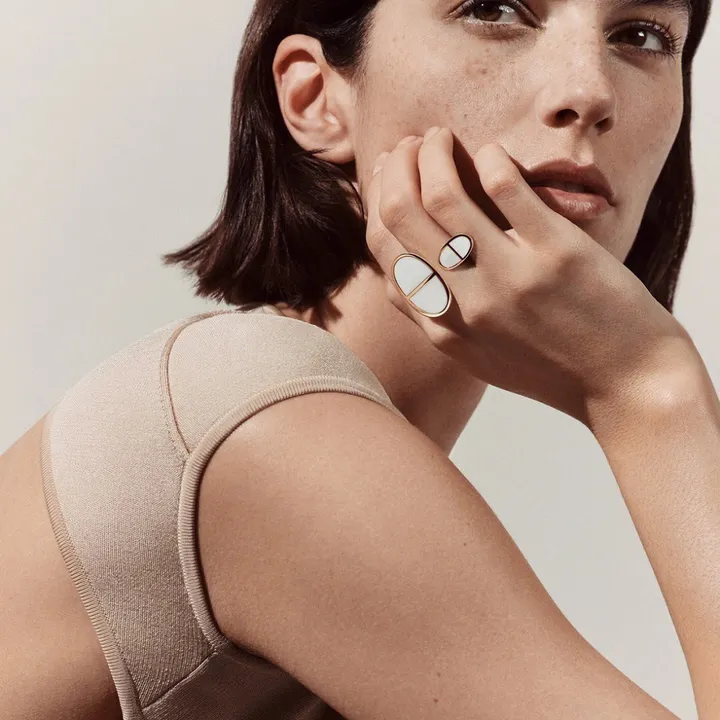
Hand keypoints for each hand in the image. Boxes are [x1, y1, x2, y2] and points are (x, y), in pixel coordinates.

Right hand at [364, 128, 693, 426]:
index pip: (385, 250)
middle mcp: (465, 305)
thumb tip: (406, 264)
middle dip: (397, 166)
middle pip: (401, 214)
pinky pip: (506, 188)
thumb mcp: (477, 355)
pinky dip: (489, 158)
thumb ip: (437, 315)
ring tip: (442, 138)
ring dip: (434, 152)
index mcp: (441, 328)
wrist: (625, 384)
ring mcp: (509, 279)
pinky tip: (492, 154)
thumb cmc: (551, 368)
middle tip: (412, 145)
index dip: (378, 200)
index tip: (388, 176)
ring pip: (442, 195)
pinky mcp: (557, 255)